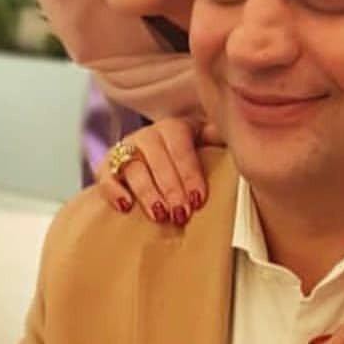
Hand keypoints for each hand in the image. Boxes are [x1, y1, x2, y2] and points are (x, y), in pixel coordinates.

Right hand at [94, 117, 223, 224]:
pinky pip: (106, 176)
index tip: (198, 199)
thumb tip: (238, 136)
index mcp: (175, 128)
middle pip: (157, 159)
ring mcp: (126, 149)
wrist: (157, 159)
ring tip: (159, 215)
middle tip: (181, 214)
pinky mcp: (107, 167)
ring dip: (147, 192)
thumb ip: (220, 140)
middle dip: (170, 188)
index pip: (181, 146)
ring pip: (133, 168)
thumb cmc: (189, 156)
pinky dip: (113, 190)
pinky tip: (125, 206)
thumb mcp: (207, 144)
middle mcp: (148, 136)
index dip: (189, 173)